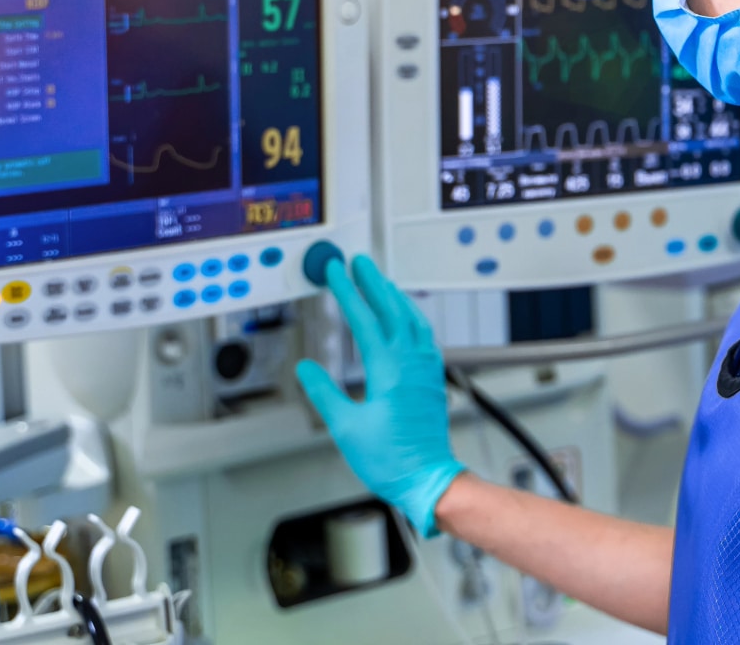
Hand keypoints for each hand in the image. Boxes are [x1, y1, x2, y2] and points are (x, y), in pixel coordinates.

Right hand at [295, 254, 465, 535]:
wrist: (428, 477)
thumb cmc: (391, 459)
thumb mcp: (345, 428)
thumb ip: (324, 393)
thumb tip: (307, 369)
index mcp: (389, 370)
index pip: (364, 320)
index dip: (347, 292)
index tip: (335, 272)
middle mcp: (411, 364)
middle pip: (392, 310)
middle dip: (373, 283)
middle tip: (359, 263)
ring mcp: (426, 370)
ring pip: (412, 320)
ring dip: (395, 297)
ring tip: (381, 282)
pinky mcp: (433, 380)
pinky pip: (423, 336)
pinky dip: (411, 317)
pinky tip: (407, 319)